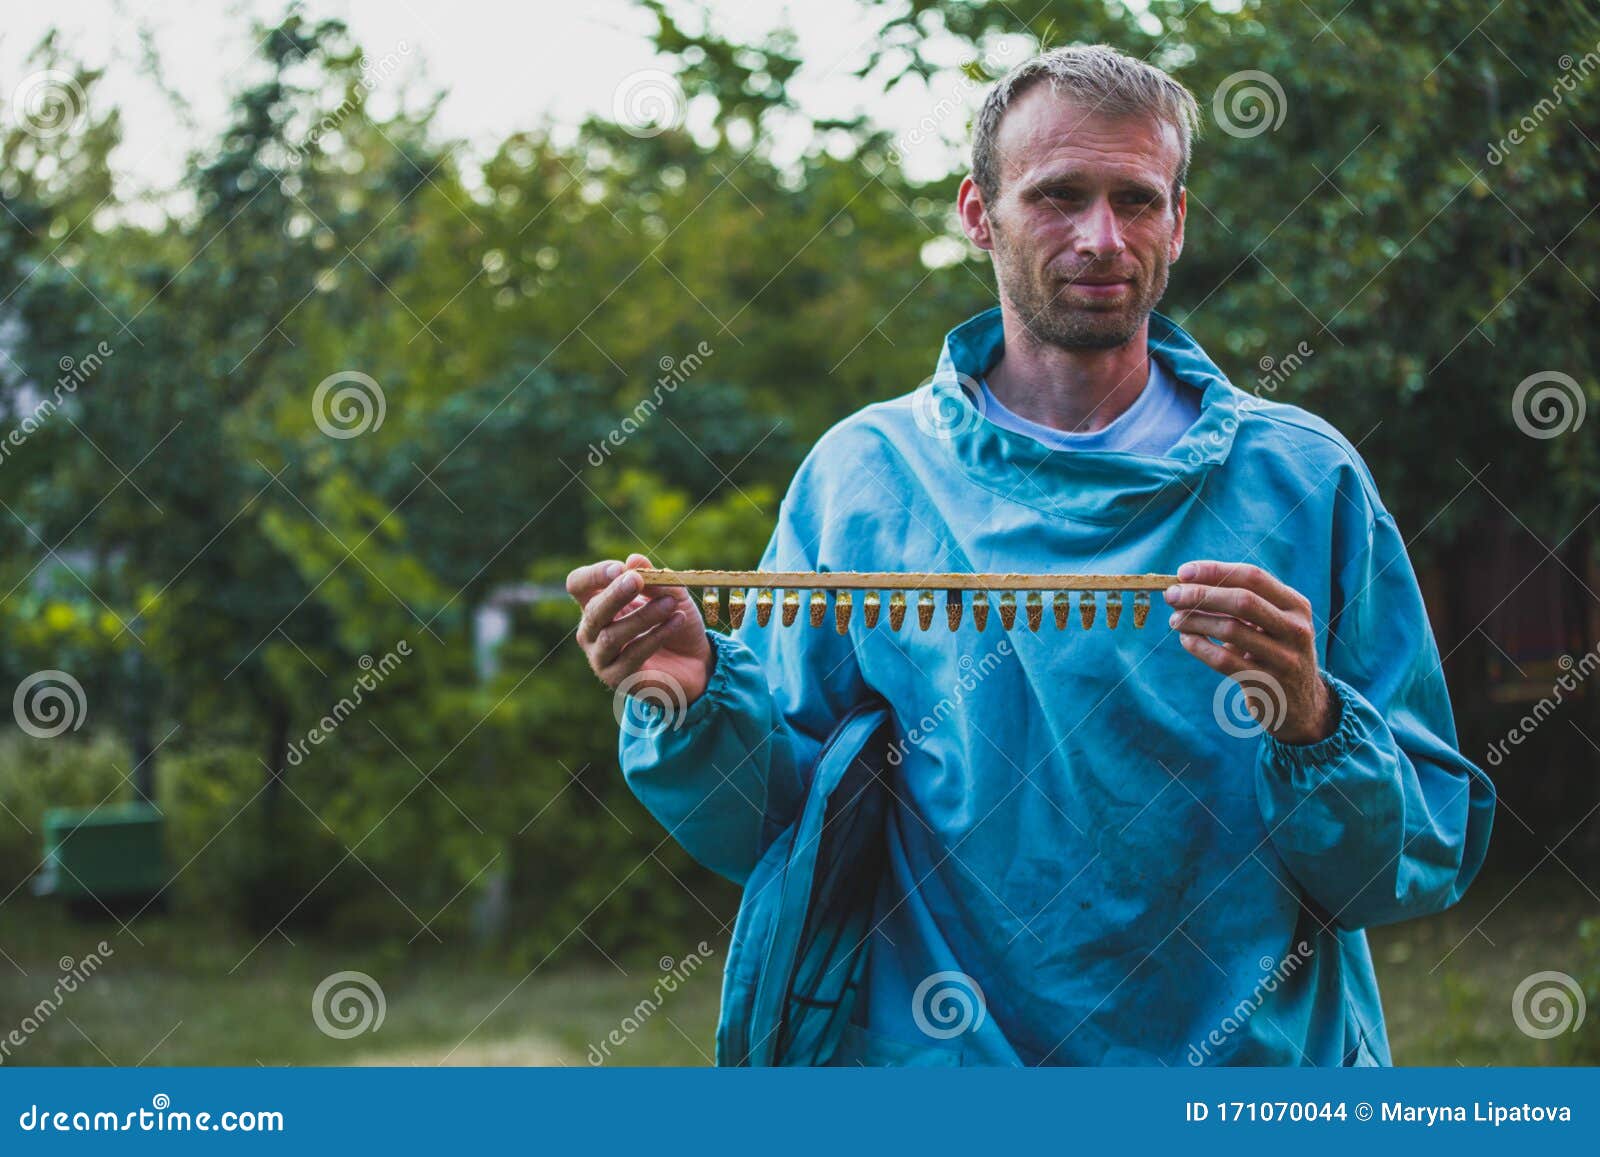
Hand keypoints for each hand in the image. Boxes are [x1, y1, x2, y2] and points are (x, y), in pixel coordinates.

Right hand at [567, 552, 711, 702]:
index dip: (595, 575)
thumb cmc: (674, 621)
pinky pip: (632, 655)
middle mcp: (591, 630)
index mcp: (597, 603)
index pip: (578, 584)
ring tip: (671, 604)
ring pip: (612, 636)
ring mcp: (601, 657)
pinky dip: (656, 636)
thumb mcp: (670, 594)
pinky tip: (676, 621)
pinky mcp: (618, 678)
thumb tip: (634, 559)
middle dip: (615, 595)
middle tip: (638, 580)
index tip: (621, 568)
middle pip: (592, 611)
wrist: (694, 661)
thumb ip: (654, 579)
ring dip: (643, 616)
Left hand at [1164, 559, 1337, 745]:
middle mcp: (1295, 629)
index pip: (1252, 577)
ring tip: (1175, 619)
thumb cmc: (1272, 652)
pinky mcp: (1267, 684)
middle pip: (1242, 601)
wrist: (1298, 704)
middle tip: (1171, 595)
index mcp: (1296, 605)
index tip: (1183, 572)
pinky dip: (1199, 647)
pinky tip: (1186, 640)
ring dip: (1195, 620)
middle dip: (1201, 594)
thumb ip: (1239, 603)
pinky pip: (1224, 661)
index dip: (1215, 571)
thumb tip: (1186, 584)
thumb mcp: (1270, 624)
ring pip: (1230, 630)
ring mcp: (1284, 658)